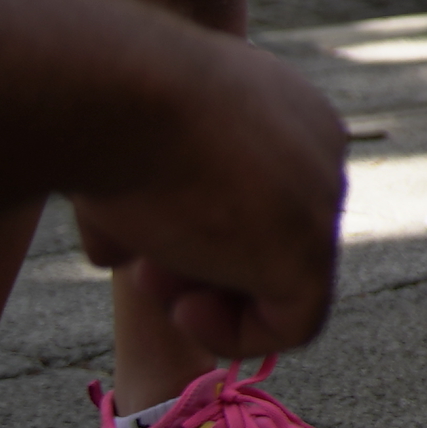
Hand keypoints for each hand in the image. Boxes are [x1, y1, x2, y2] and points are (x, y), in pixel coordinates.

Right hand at [70, 39, 347, 359]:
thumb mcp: (124, 149)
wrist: (118, 93)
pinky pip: (297, 322)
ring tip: (153, 277)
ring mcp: (322, 199)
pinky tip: (187, 313)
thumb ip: (137, 202)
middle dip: (200, 259)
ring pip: (283, 277)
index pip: (261, 190)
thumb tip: (117, 254)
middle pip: (271, 232)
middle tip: (144, 264)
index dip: (197, 225)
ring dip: (210, 295)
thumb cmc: (105, 107)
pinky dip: (239, 334)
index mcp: (283, 108)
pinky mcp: (312, 252)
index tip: (144, 232)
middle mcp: (318, 145)